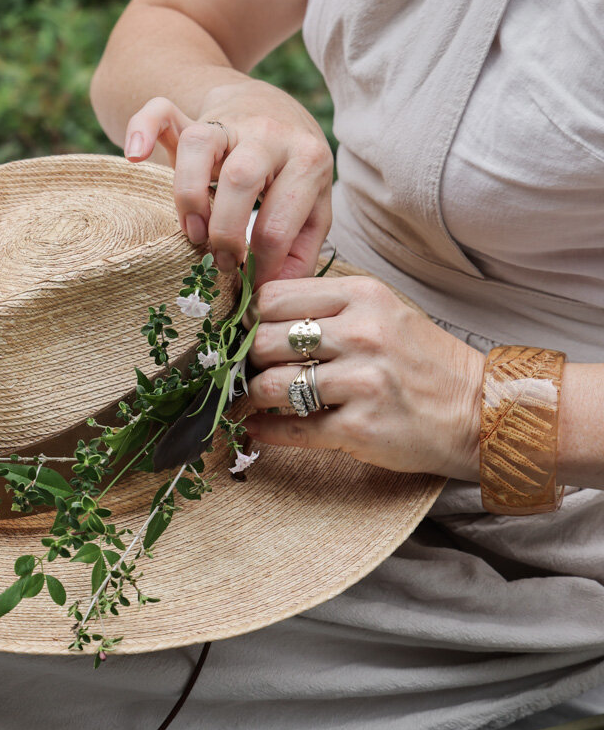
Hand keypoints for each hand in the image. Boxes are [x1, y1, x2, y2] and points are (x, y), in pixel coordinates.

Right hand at [122, 77, 333, 284]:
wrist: (274, 108)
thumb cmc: (292, 171)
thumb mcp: (313, 208)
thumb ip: (300, 251)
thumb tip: (269, 289)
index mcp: (308, 160)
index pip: (279, 223)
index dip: (261, 266)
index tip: (249, 282)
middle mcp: (270, 133)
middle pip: (240, 179)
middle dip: (225, 232)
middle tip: (222, 261)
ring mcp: (229, 121)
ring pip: (199, 145)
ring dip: (189, 196)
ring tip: (193, 233)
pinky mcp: (194, 116)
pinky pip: (160, 111)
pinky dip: (141, 130)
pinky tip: (135, 158)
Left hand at [243, 276, 485, 479]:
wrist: (478, 411)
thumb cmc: (422, 362)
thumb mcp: (383, 313)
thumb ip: (329, 308)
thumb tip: (260, 315)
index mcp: (362, 298)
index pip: (273, 298)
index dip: (253, 319)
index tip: (253, 333)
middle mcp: (362, 335)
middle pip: (265, 341)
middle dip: (252, 361)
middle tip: (254, 371)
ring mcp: (361, 383)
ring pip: (270, 387)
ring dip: (257, 398)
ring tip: (261, 400)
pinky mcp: (359, 429)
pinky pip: (291, 430)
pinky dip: (267, 431)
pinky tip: (262, 428)